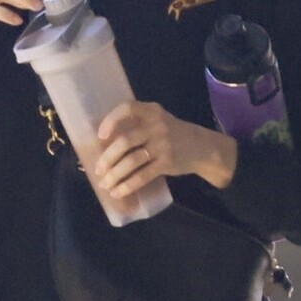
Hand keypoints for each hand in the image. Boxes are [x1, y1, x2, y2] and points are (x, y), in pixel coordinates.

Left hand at [93, 101, 238, 199]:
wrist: (202, 148)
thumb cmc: (172, 134)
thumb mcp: (159, 121)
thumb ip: (137, 125)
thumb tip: (104, 145)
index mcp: (151, 111)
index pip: (127, 108)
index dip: (111, 120)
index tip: (100, 136)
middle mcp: (157, 125)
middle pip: (125, 141)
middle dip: (108, 158)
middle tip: (98, 170)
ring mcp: (163, 145)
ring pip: (131, 161)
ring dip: (115, 175)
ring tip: (105, 184)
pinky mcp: (167, 163)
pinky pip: (142, 176)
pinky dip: (128, 185)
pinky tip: (118, 192)